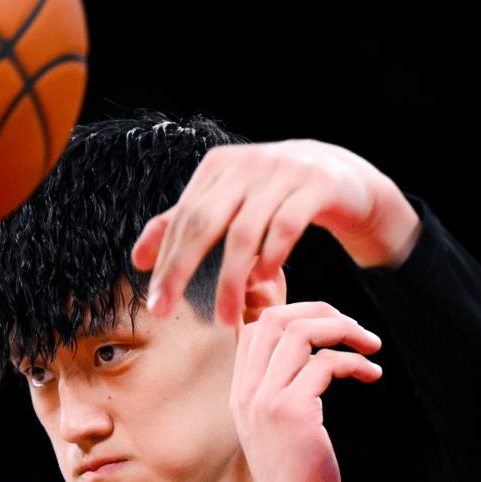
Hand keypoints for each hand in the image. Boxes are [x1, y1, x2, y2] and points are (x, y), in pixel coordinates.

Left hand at [132, 140, 420, 324]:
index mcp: (218, 167)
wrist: (342, 176)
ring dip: (230, 279)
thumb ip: (185, 225)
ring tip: (224, 317)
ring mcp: (282, 172)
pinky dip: (272, 256)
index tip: (155, 304)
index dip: (166, 261)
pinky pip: (287, 225)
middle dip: (181, 270)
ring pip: (244, 231)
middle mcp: (246, 164)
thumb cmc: (276, 196)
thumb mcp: (230, 203)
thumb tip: (138, 259)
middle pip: (203, 222)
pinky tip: (264, 280)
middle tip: (167, 312)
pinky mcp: (316, 186)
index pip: (182, 218)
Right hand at [229, 301, 382, 481]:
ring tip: (370, 345)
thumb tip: (307, 352)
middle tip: (353, 326)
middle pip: (277, 319)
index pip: (257, 327)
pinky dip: (355, 363)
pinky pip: (326, 364)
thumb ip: (278, 389)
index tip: (329, 328)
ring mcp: (267, 400)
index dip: (295, 314)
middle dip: (321, 311)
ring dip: (343, 329)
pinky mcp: (294, 412)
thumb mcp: (274, 426)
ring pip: (300, 333)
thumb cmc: (293, 474)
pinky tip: (372, 375)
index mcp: (241, 391)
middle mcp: (248, 390)